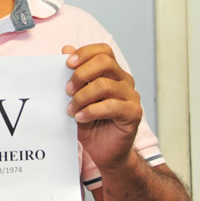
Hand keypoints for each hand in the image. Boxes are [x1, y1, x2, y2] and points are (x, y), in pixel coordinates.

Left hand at [63, 44, 141, 170]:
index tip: (67, 64)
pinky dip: (91, 111)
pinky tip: (80, 118)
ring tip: (71, 109)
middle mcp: (124, 80)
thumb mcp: (77, 97)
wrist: (105, 152)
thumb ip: (73, 74)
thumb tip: (66, 48)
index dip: (84, 53)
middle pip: (105, 62)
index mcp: (112, 72)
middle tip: (67, 90)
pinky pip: (111, 106)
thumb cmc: (91, 123)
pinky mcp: (133, 113)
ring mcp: (131, 96)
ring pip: (105, 85)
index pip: (103, 51)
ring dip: (82, 97)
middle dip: (81, 74)